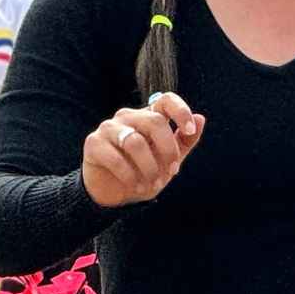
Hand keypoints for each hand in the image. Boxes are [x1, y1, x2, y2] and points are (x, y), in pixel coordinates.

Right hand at [82, 93, 205, 207]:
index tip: (189, 130)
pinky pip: (116, 158)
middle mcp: (128, 116)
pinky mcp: (93, 143)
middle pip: (154, 122)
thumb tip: (201, 118)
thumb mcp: (170, 159)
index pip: (166, 100)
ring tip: (153, 184)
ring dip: (149, 168)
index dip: (181, 111)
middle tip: (173, 172)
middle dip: (168, 150)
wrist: (114, 193)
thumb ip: (185, 140)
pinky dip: (130, 176)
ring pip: (135, 142)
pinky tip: (135, 186)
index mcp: (148, 116)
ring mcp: (108, 128)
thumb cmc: (144, 172)